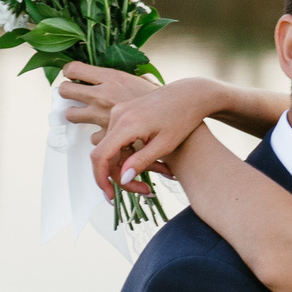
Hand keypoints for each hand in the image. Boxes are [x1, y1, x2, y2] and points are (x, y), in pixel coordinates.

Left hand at [54, 63, 155, 138]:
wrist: (180, 113)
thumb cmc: (160, 98)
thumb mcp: (137, 81)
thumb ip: (118, 80)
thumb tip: (104, 78)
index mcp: (111, 77)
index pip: (74, 69)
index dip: (69, 72)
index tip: (70, 75)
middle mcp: (103, 94)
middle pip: (66, 90)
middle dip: (66, 93)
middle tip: (71, 95)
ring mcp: (102, 115)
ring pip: (71, 114)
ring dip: (77, 114)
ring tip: (87, 114)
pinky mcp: (107, 134)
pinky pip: (91, 136)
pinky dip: (98, 136)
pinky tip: (108, 133)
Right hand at [89, 76, 227, 198]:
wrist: (191, 94)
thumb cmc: (183, 117)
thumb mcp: (165, 145)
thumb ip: (141, 162)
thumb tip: (123, 179)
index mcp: (126, 123)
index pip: (101, 156)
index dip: (101, 180)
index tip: (110, 196)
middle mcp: (118, 115)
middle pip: (106, 156)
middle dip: (121, 178)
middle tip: (144, 191)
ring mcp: (119, 113)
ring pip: (112, 150)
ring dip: (127, 168)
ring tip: (153, 179)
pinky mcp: (124, 114)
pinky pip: (118, 140)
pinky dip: (129, 155)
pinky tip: (149, 162)